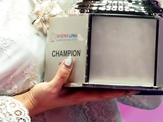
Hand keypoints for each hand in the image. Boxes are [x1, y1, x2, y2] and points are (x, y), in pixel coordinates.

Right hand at [14, 57, 131, 115]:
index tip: (132, 89)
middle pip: (103, 90)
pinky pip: (84, 80)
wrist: (31, 102)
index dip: (118, 92)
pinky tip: (94, 70)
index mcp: (79, 96)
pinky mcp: (69, 85)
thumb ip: (62, 74)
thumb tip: (71, 60)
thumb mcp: (51, 86)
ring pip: (95, 86)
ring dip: (106, 82)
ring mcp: (75, 90)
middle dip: (117, 87)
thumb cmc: (41, 98)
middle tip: (130, 80)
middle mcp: (80, 93)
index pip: (103, 94)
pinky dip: (92, 76)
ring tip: (117, 74)